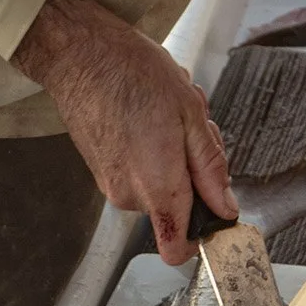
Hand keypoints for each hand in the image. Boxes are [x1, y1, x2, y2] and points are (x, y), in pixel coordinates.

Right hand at [12, 0, 236, 263]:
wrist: (80, 56)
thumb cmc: (133, 75)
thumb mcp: (191, 115)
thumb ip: (210, 170)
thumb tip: (225, 208)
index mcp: (158, 187)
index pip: (178, 249)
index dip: (201, 236)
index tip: (215, 213)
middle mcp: (131, 197)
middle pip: (177, 210)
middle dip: (193, 176)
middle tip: (192, 130)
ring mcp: (112, 187)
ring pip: (160, 190)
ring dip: (174, 158)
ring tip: (166, 115)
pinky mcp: (102, 174)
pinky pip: (140, 176)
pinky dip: (153, 153)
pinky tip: (147, 116)